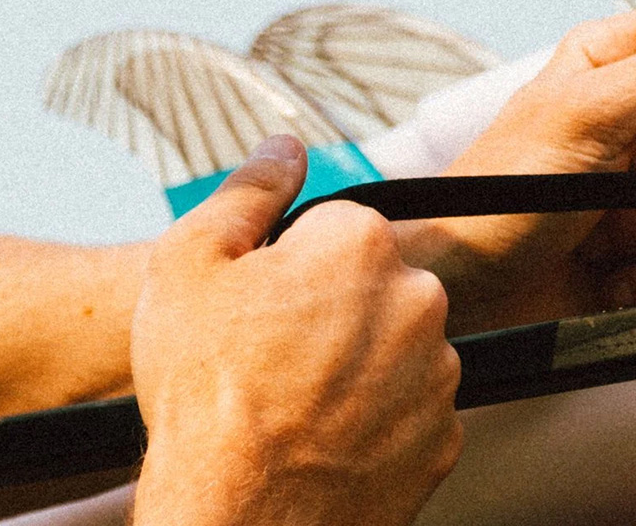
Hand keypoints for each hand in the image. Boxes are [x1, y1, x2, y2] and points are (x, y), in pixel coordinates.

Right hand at [131, 135, 460, 525]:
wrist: (243, 517)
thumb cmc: (208, 394)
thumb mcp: (190, 264)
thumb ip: (248, 191)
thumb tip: (285, 147)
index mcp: (362, 244)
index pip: (339, 228)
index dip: (292, 265)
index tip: (263, 305)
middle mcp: (420, 299)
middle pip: (375, 284)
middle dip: (334, 310)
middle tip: (275, 357)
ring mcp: (439, 372)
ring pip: (397, 347)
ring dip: (360, 364)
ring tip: (298, 404)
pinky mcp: (446, 435)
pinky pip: (412, 408)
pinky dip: (380, 419)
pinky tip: (330, 437)